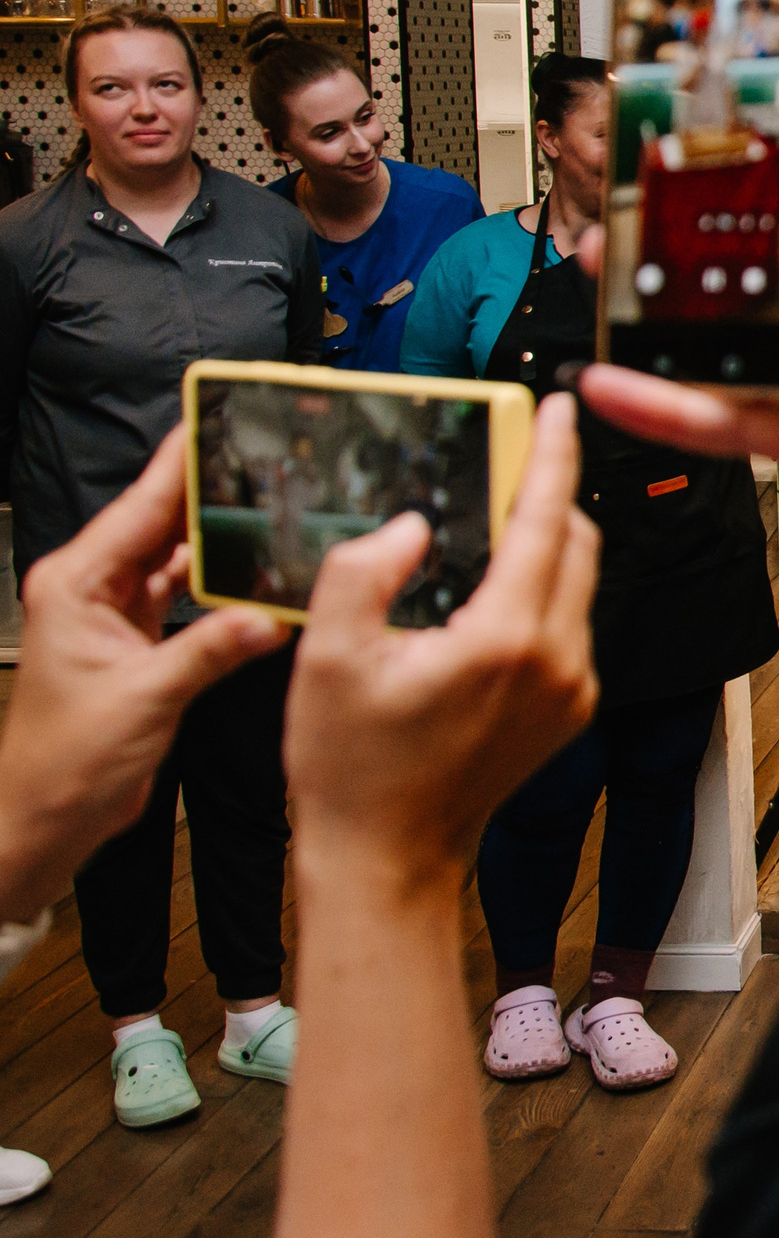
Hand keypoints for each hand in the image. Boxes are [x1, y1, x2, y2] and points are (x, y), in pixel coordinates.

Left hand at [0, 429, 288, 921]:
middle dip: (212, 489)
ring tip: (275, 503)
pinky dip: (223, 582)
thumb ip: (211, 650)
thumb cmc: (63, 761)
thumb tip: (270, 615)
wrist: (44, 820)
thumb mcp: (145, 698)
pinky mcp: (140, 641)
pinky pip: (188, 593)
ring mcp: (116, 613)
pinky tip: (260, 568)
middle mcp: (94, 589)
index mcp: (77, 584)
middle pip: (161, 521)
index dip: (180, 461)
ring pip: (179, 556)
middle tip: (268, 456)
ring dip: (222, 536)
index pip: (139, 506)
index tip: (218, 417)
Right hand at [283, 392, 598, 889]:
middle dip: (547, 495)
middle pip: (575, 544)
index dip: (553, 454)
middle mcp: (559, 661)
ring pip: (576, 584)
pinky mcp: (571, 710)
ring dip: (543, 546)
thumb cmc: (352, 770)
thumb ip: (364, 571)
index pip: (548, 520)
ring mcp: (573, 689)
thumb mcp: (330, 655)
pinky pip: (567, 625)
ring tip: (489, 523)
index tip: (562, 408)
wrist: (387, 861)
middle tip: (507, 459)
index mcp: (508, 639)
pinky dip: (540, 593)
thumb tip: (410, 525)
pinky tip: (489, 591)